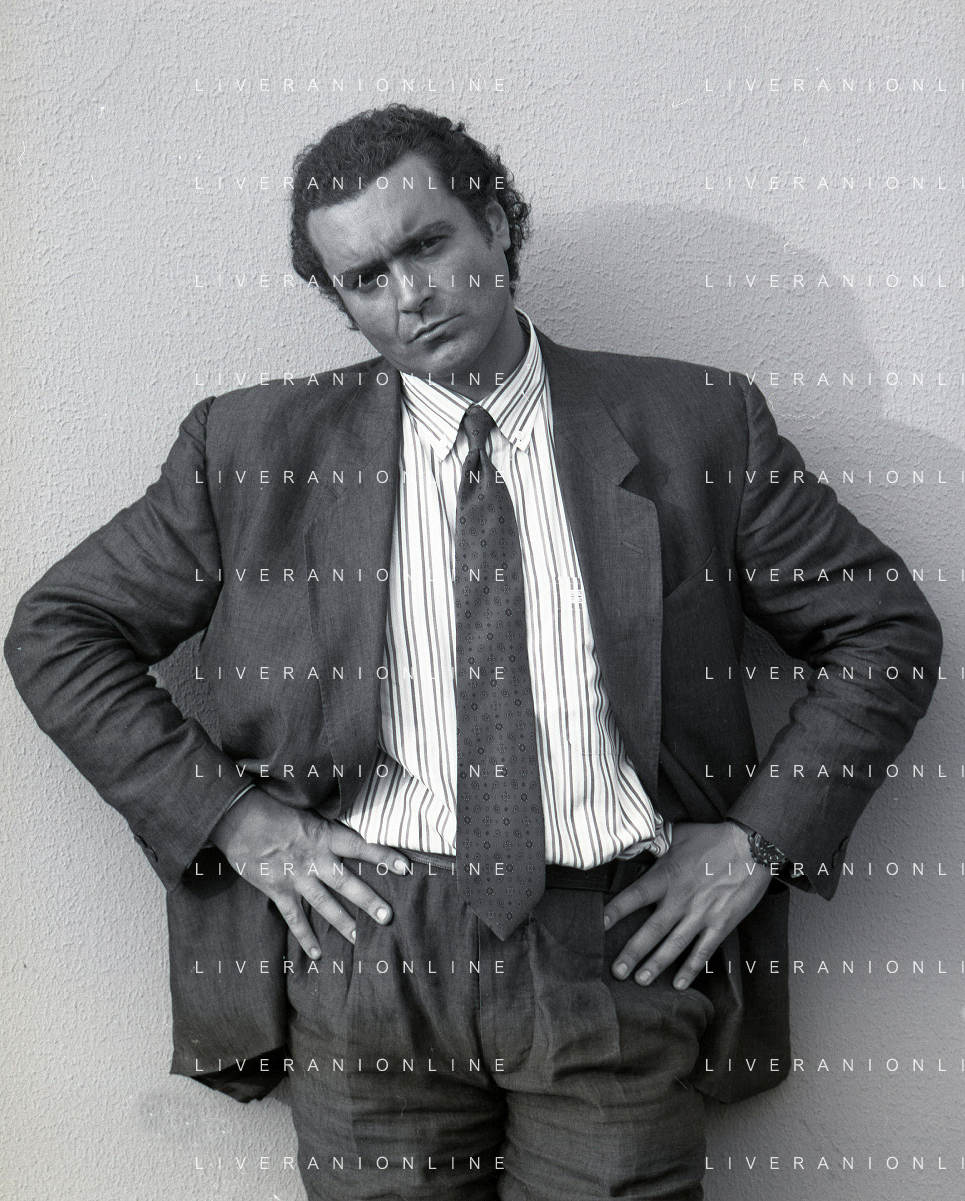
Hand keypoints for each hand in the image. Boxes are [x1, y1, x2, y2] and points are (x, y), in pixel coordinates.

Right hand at [209, 787, 409, 958]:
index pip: (360, 846)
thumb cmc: (272, 807)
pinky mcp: (277, 890)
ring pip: (325, 904)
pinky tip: (317, 954)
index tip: (406, 866)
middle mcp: (314, 859)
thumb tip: (345, 832)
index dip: (383, 856)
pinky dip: (305, 936)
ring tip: (360, 939)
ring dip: (343, 922)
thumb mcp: (306, 811)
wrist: (237, 816)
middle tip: (388, 917)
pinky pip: (294, 918)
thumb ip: (326, 827)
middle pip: (346, 883)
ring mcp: (296, 877)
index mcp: (323, 836)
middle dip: (368, 900)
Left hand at [603, 821, 772, 989]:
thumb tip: (636, 837)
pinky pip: (703, 950)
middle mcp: (680, 899)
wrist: (751, 846)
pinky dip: (691, 968)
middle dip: (632, 952)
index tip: (599, 925)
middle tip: (617, 971)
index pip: (635, 896)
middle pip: (651, 930)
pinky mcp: (721, 924)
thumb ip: (656, 841)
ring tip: (640, 981)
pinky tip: (679, 983)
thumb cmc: (712, 838)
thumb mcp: (678, 834)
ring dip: (656, 964)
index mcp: (666, 876)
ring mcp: (701, 914)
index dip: (616, 911)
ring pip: (674, 945)